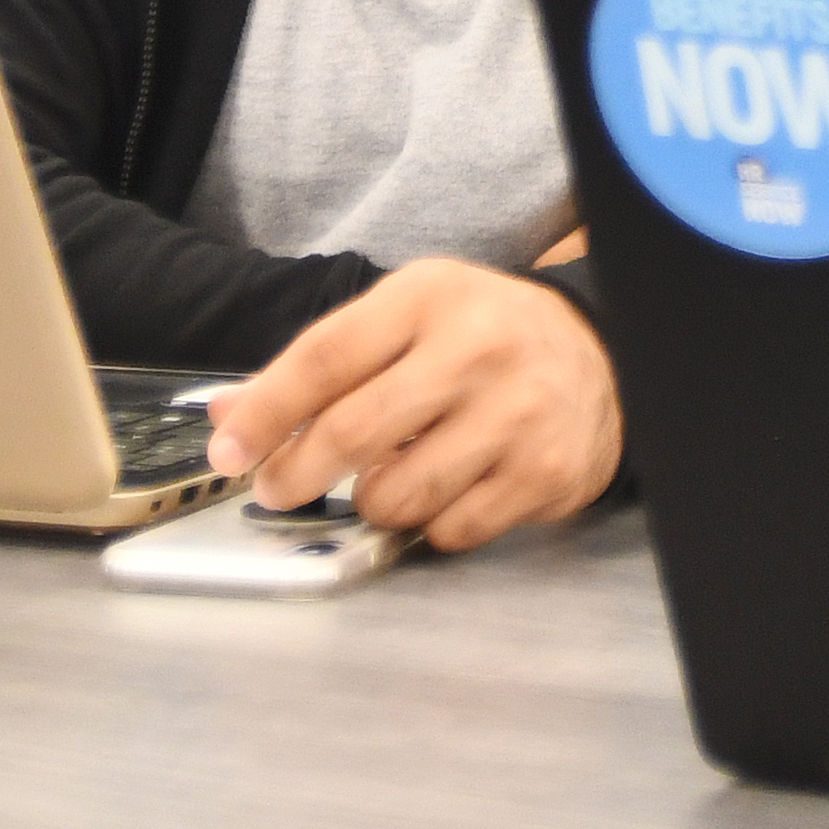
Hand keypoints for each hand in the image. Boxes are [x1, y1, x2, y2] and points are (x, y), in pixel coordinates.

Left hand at [203, 258, 622, 552]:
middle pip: (354, 432)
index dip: (264, 412)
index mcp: (429, 298)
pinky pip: (450, 530)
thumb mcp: (404, 320)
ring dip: (370, 502)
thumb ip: (321, 365)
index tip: (227, 452)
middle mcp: (477, 351)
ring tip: (381, 482)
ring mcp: (516, 416)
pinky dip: (429, 524)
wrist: (602, 354)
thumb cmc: (482, 336)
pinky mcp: (545, 475)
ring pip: (398, 496)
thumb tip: (227, 416)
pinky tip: (444, 489)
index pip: (325, 358)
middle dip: (296, 473)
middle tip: (276, 489)